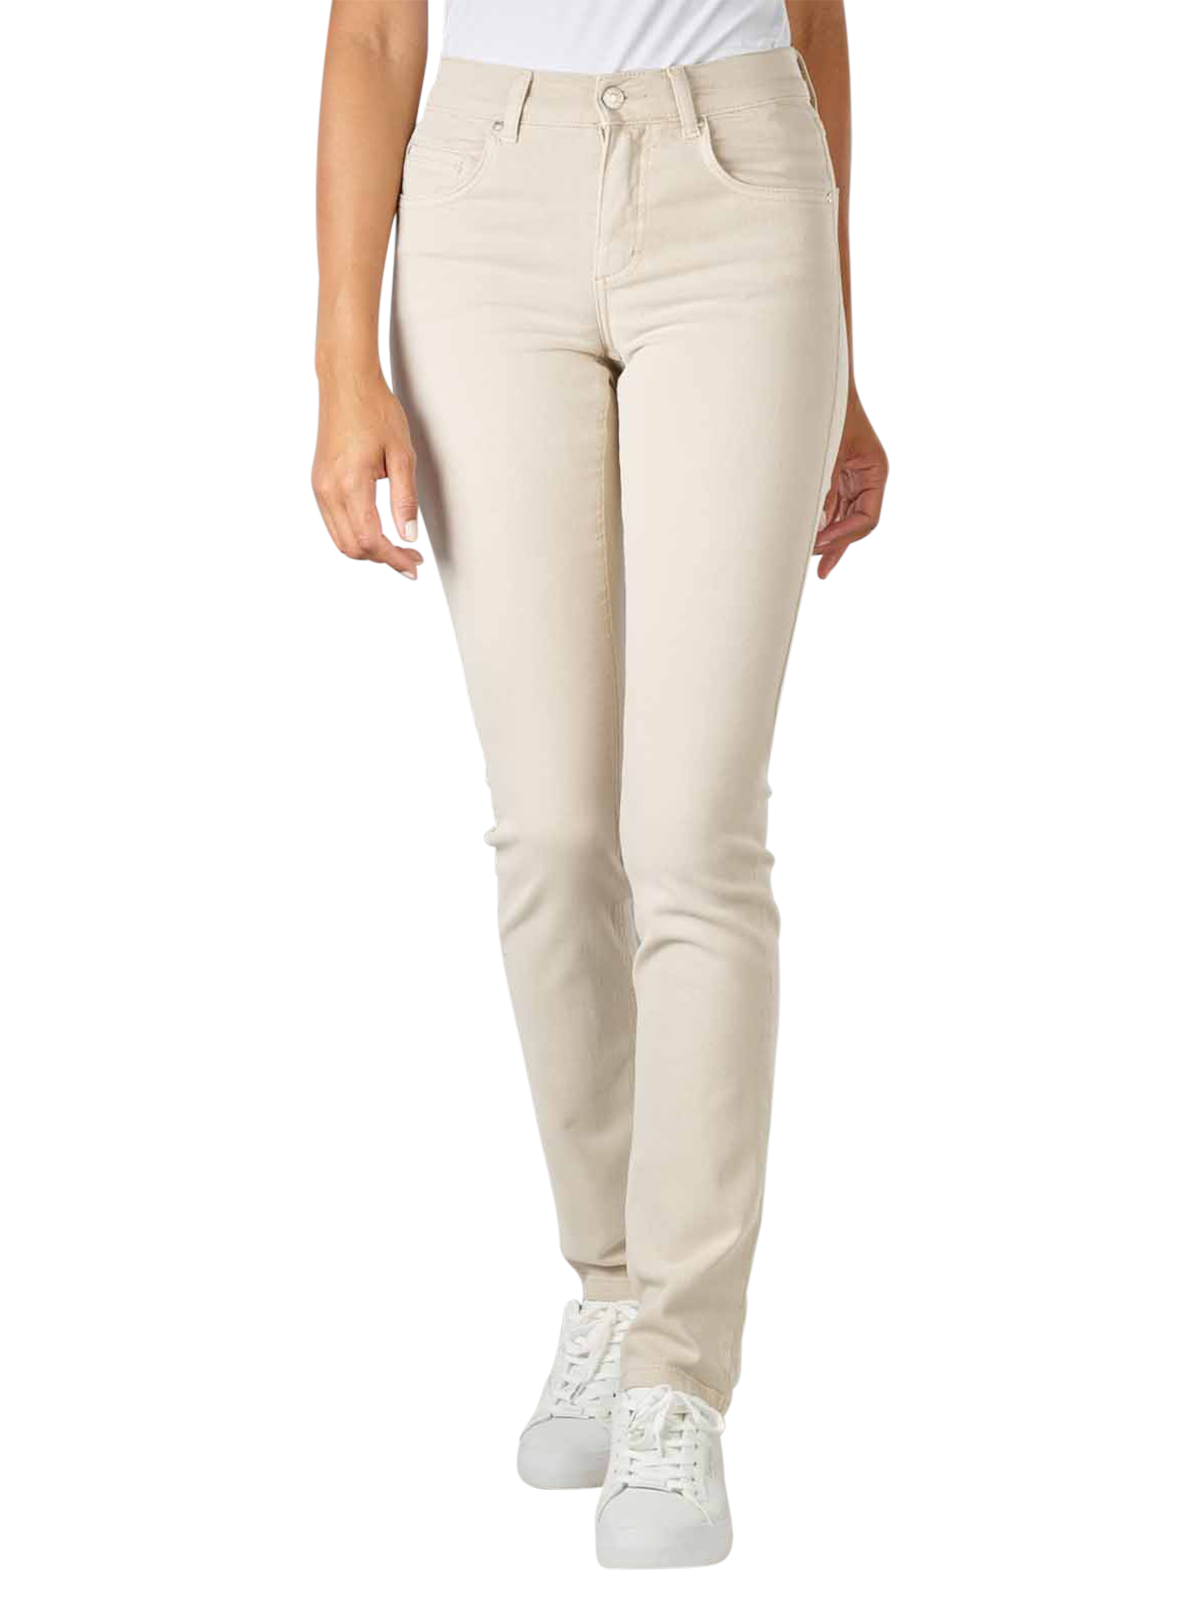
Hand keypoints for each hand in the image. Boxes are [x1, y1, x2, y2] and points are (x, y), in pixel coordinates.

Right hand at [312, 372, 423, 576]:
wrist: (347, 383)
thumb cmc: (373, 409)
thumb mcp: (401, 454)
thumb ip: (405, 498)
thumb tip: (409, 533)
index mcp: (349, 483)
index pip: (370, 538)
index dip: (393, 557)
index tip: (412, 563)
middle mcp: (329, 489)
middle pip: (353, 546)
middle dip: (383, 558)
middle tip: (410, 558)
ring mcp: (321, 487)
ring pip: (342, 538)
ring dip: (369, 548)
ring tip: (397, 547)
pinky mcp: (321, 483)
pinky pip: (335, 522)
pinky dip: (357, 533)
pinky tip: (378, 530)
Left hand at [814, 391, 887, 578]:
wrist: (823, 387)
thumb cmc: (831, 413)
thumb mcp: (827, 453)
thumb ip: (824, 487)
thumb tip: (814, 521)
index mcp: (874, 472)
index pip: (867, 518)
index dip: (845, 534)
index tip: (820, 542)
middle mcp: (868, 478)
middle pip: (857, 523)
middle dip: (838, 544)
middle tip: (820, 568)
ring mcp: (854, 478)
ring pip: (845, 518)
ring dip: (831, 539)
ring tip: (818, 565)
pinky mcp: (839, 477)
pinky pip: (834, 507)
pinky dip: (825, 523)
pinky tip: (814, 540)